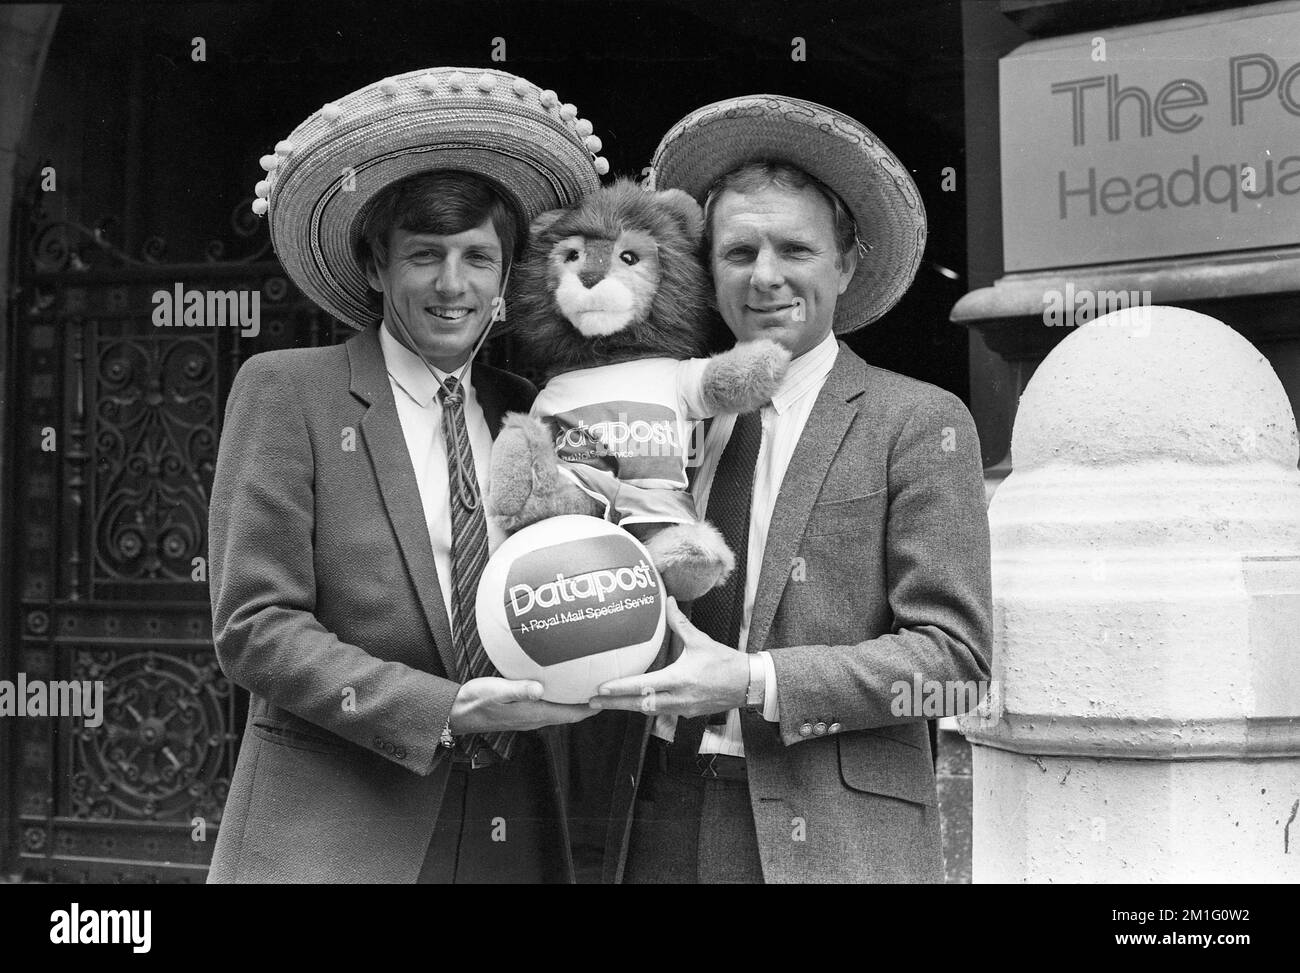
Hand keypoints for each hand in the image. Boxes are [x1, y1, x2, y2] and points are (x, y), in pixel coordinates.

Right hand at [448, 677, 596, 733]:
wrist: (457, 712)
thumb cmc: (475, 701)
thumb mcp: (496, 691)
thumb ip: (519, 689)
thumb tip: (540, 689)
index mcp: (534, 714)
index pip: (570, 714)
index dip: (590, 708)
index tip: (607, 697)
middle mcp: (535, 718)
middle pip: (570, 713)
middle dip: (587, 704)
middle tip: (603, 689)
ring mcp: (528, 716)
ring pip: (560, 710)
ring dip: (574, 701)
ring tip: (586, 686)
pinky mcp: (522, 711)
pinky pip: (548, 706)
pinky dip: (559, 697)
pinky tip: (559, 684)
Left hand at [589, 597, 748, 716]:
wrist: (747, 684)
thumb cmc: (725, 662)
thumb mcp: (700, 641)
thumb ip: (680, 623)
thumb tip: (668, 600)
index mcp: (679, 679)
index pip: (642, 686)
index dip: (620, 688)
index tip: (601, 688)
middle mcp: (678, 698)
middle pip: (638, 705)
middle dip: (614, 704)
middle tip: (591, 702)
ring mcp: (682, 709)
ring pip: (648, 711)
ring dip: (627, 707)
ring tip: (607, 704)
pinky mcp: (687, 714)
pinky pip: (660, 713)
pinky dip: (645, 708)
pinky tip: (635, 703)